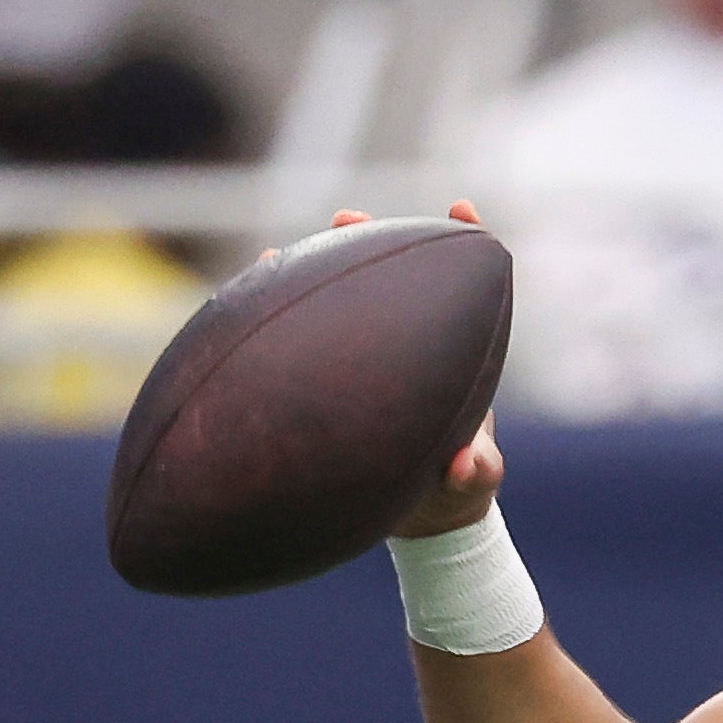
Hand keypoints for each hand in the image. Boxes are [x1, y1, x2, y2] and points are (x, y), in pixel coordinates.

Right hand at [306, 200, 507, 538]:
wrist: (424, 514)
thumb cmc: (457, 488)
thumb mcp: (473, 480)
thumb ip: (475, 472)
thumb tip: (465, 465)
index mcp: (453, 354)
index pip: (465, 287)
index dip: (467, 242)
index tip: (461, 208)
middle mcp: (409, 345)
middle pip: (393, 278)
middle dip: (372, 243)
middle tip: (347, 220)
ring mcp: (368, 360)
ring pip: (341, 305)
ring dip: (315, 274)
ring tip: (277, 252)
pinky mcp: (333, 383)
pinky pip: (305, 345)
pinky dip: (279, 324)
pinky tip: (247, 304)